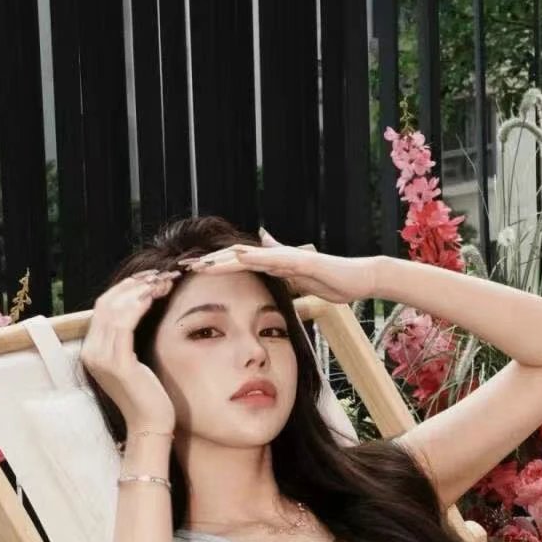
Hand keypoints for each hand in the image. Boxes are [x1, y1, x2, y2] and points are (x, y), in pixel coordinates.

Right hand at [81, 269, 178, 434]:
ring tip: (162, 283)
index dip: (125, 288)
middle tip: (159, 275)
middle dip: (133, 284)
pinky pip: (124, 325)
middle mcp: (91, 352)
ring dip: (140, 291)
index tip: (149, 278)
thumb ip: (127, 339)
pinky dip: (138, 306)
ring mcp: (101, 358)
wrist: (150, 426)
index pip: (103, 307)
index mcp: (92, 350)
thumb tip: (138, 308)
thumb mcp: (133, 362)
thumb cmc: (148, 395)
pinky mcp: (117, 364)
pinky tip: (153, 298)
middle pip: (106, 303)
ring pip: (114, 309)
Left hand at [177, 231, 377, 306]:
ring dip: (222, 259)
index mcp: (275, 266)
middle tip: (182, 268)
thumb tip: (276, 285)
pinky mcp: (301, 259)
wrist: (360, 279)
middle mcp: (277, 257)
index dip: (214, 271)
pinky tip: (236, 257)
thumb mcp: (303, 285)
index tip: (192, 277)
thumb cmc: (335, 283)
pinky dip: (254, 257)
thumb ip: (286, 280)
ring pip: (249, 255)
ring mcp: (288, 256)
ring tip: (199, 263)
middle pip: (236, 258)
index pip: (238, 267)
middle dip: (209, 263)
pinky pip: (273, 258)